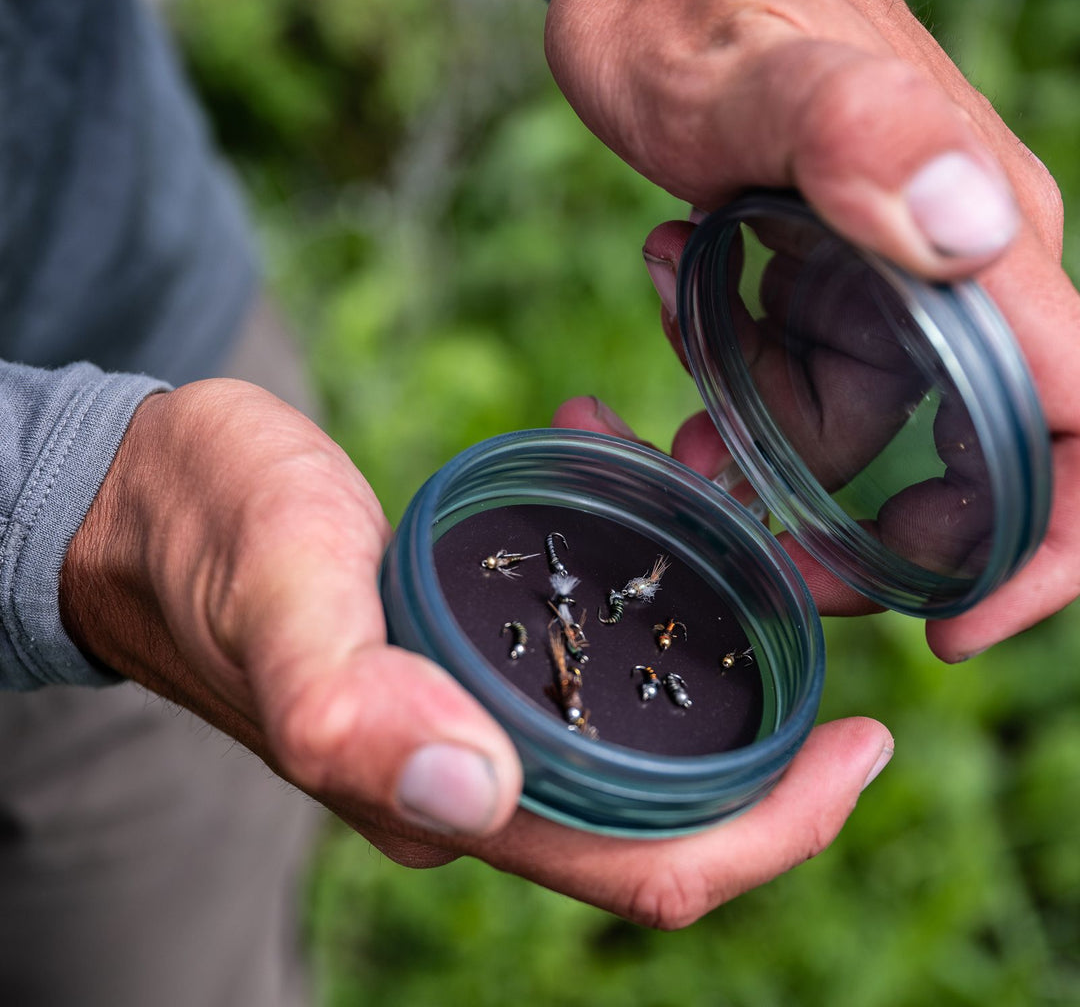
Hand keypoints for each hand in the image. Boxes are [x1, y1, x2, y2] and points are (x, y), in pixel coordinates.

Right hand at [60, 379, 890, 926]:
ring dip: (705, 639)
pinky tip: (630, 477)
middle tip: (816, 606)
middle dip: (769, 733)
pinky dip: (633, 583)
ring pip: (633, 722)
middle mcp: (469, 779)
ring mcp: (467, 720)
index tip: (861, 745)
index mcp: (441, 796)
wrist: (155, 500)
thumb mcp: (278, 594)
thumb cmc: (209, 537)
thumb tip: (471, 798)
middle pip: (666, 808)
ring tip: (726, 516)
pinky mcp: (462, 655)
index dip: (772, 830)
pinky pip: (582, 651)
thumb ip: (352, 704)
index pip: (641, 868)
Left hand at [544, 0, 1079, 658]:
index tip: (954, 623)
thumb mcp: (761, 70)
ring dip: (763, 449)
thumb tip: (977, 233)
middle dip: (862, 535)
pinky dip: (733, 390)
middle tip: (757, 544)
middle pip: (963, 470)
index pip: (1075, 430)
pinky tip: (674, 307)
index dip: (1042, 550)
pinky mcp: (823, 283)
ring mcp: (887, 289)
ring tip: (679, 418)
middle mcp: (954, 286)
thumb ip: (861, 136)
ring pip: (856, 435)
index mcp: (981, 258)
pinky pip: (797, 384)